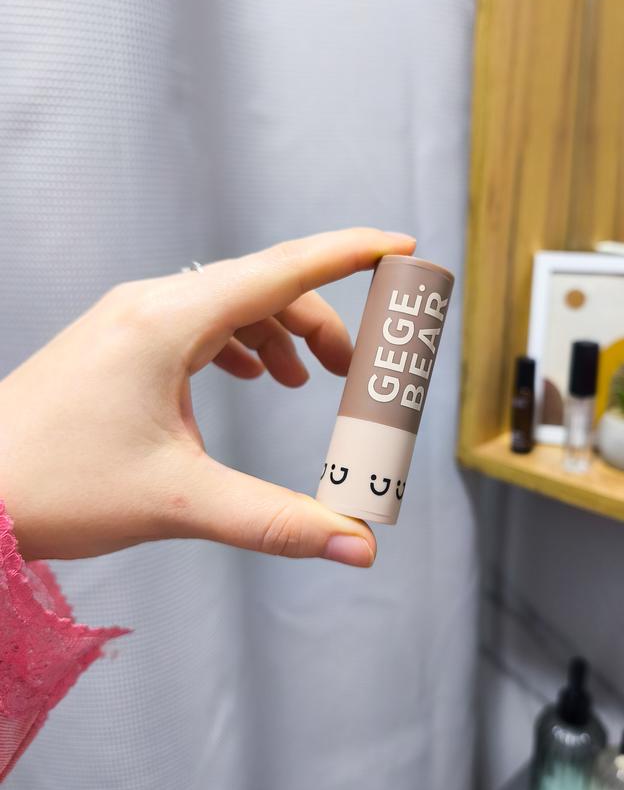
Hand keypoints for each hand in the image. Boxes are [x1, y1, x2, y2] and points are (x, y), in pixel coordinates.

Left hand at [0, 228, 415, 565]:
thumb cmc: (55, 486)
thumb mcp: (178, 501)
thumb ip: (277, 520)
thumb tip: (359, 545)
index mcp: (168, 321)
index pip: (282, 270)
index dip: (350, 253)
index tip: (402, 244)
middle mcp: (151, 303)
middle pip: (264, 287)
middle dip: (322, 323)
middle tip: (355, 376)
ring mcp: (131, 318)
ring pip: (232, 302)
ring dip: (281, 333)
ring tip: (306, 380)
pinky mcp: (119, 340)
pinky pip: (200, 320)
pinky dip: (242, 341)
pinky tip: (249, 374)